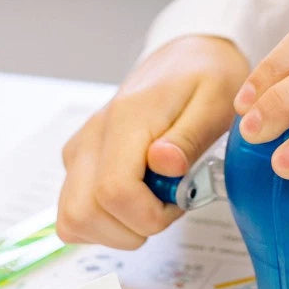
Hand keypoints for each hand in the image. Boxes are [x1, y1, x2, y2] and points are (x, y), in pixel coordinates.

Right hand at [57, 35, 249, 248]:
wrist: (186, 58)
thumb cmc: (205, 79)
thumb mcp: (215, 101)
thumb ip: (189, 137)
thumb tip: (165, 166)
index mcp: (126, 120)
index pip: (114, 192)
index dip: (149, 215)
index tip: (180, 201)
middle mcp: (93, 136)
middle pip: (84, 213)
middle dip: (133, 228)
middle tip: (168, 205)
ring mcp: (80, 150)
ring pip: (72, 220)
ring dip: (117, 230)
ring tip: (153, 203)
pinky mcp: (78, 161)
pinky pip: (74, 213)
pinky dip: (103, 224)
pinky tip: (135, 205)